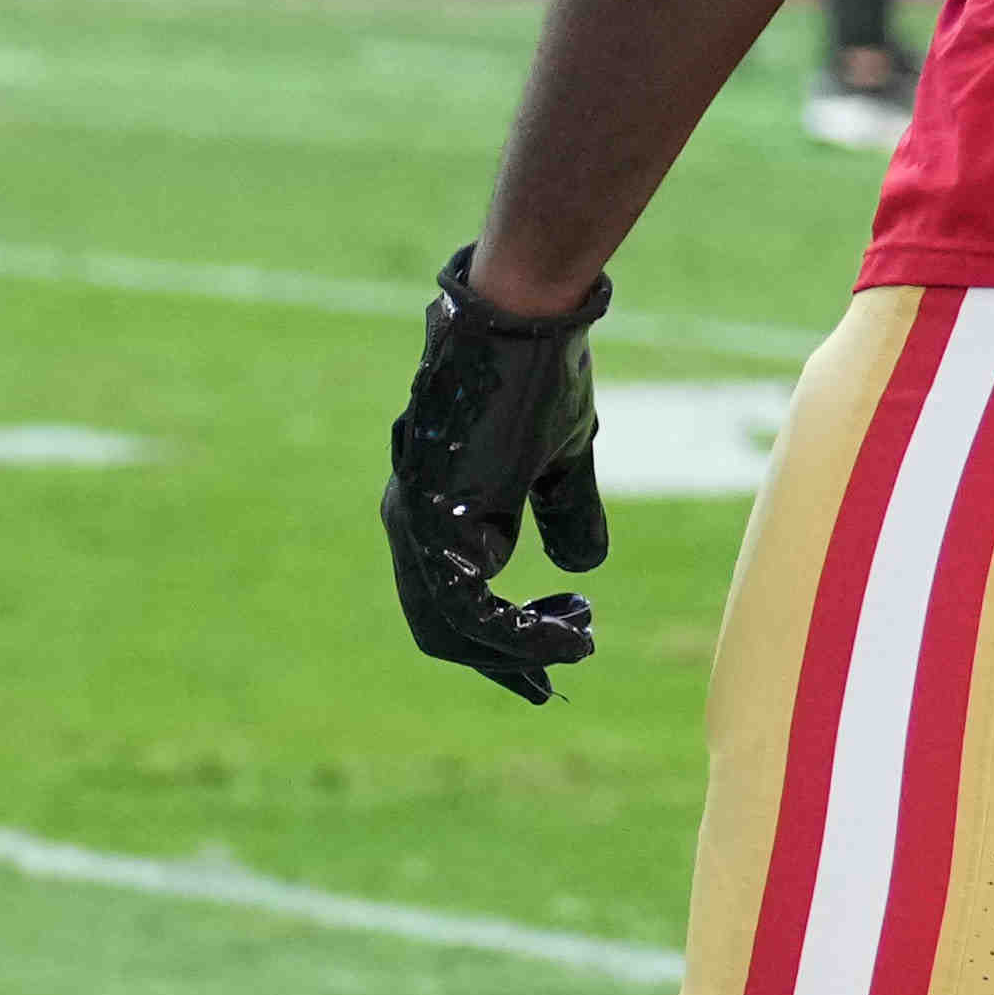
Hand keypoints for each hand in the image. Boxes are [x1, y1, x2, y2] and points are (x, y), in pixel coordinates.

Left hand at [381, 255, 611, 697]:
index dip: (503, 645)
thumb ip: (566, 513)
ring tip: (580, 640)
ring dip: (516, 652)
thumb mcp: (561, 458)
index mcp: (437, 509)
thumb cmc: (541, 375)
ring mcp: (415, 520)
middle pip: (440, 628)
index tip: (564, 652)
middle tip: (559, 676)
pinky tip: (571, 632)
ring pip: (448, 625)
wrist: (523, 319)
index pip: (451, 605)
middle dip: (503, 664)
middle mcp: (411, 521)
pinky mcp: (430, 515)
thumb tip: (582, 569)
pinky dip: (518, 634)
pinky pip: (466, 606)